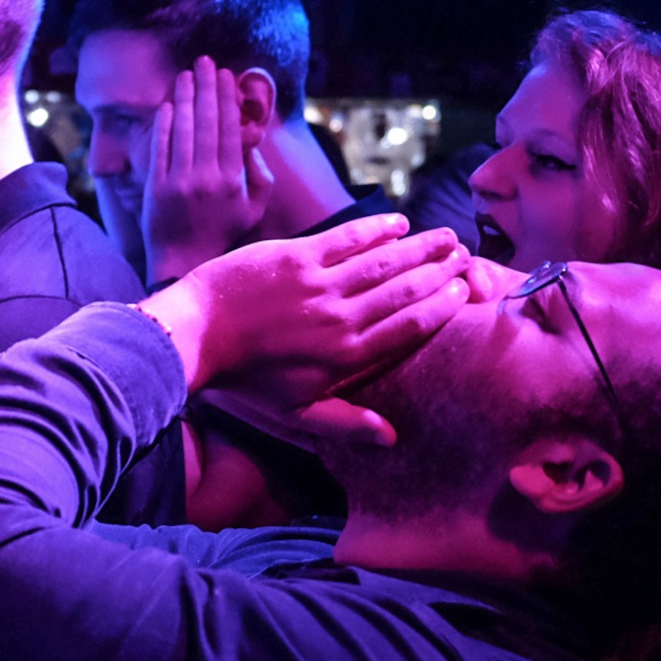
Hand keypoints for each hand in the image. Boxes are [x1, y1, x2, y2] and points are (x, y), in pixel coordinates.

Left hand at [139, 214, 467, 446]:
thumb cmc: (246, 380)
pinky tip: (398, 221)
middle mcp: (341, 318)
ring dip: (419, 247)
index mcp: (346, 356)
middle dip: (439, 271)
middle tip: (464, 257)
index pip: (408, 327)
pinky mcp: (297, 256)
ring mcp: (320, 284)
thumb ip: (346, 424)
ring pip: (383, 261)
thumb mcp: (295, 416)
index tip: (462, 291)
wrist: (196, 335)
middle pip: (405, 290)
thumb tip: (392, 438)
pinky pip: (347, 238)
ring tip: (445, 237)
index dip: (441, 307)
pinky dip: (376, 228)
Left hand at [143, 55, 275, 282]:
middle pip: (207, 122)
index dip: (227, 98)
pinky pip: (161, 148)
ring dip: (184, 98)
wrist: (185, 263)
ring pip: (183, 130)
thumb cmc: (224, 234)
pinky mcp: (156, 187)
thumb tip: (251, 143)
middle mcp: (206, 177)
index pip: (230, 129)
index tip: (227, 75)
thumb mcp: (254, 209)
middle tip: (205, 61)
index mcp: (232, 180)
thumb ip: (260, 176)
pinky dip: (164, 125)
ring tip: (186, 74)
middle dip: (206, 87)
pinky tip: (167, 105)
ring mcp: (179, 181)